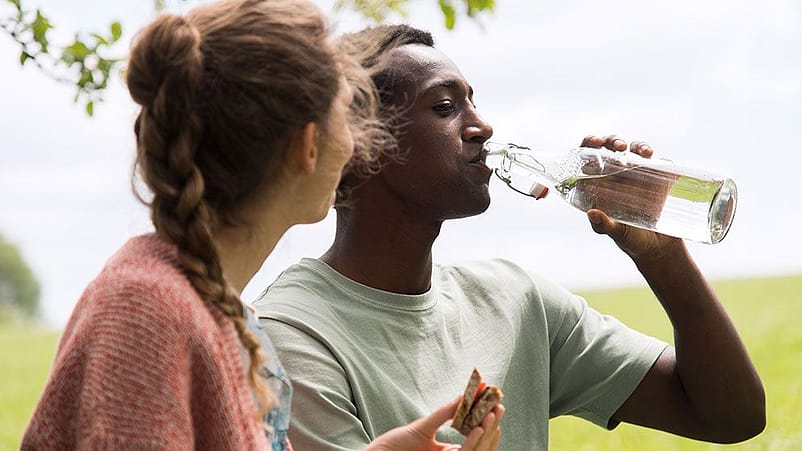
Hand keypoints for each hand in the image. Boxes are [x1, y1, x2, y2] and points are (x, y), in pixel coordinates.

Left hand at [365, 397, 503, 450]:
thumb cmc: (397, 444)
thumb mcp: (424, 426)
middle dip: (493, 427)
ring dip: (487, 433)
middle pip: (482, 445)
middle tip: (499, 407)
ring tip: (491, 415)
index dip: (488, 422)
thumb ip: (444, 414)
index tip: (496, 403)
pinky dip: (472, 443)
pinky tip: (478, 428)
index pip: (477, 438)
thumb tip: (463, 396)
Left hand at [579, 135, 684, 260]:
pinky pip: (656, 160)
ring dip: (636, 145)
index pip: (588, 158)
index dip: (589, 145)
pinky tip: (653, 158)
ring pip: (633, 150)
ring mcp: (637, 175)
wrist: (659, 248)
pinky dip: (655, 156)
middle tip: (618, 147)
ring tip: (642, 153)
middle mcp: (616, 176)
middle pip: (610, 148)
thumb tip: (592, 213)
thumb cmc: (631, 240)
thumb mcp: (616, 233)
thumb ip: (604, 225)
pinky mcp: (657, 178)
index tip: (595, 143)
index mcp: (599, 184)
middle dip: (612, 141)